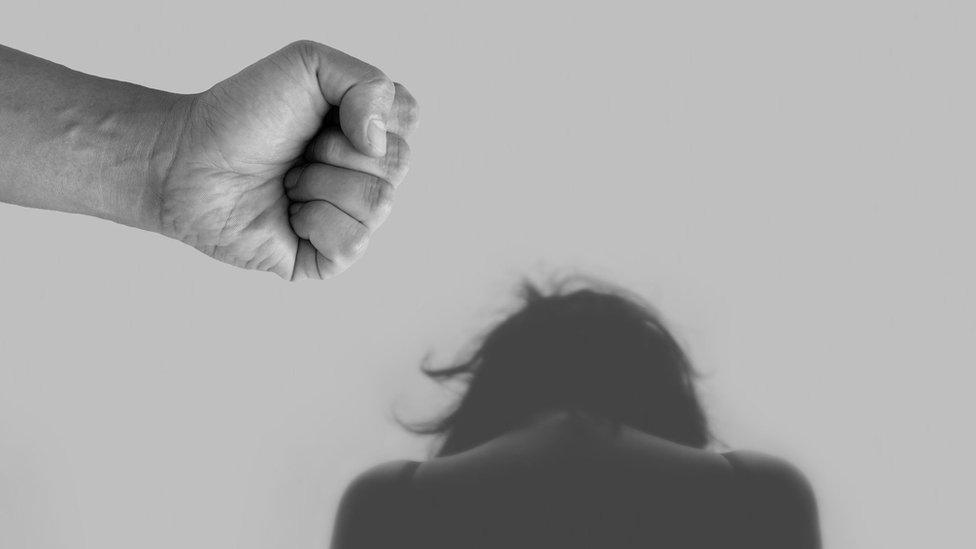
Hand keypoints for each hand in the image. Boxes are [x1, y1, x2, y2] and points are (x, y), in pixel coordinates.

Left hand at [157, 41, 417, 279]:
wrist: (187, 162)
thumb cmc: (242, 115)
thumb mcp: (309, 64)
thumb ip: (367, 82)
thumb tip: (380, 140)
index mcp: (366, 129)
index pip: (408, 120)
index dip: (366, 114)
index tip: (322, 116)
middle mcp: (364, 174)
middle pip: (397, 164)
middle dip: (338, 151)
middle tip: (299, 150)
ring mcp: (349, 217)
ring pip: (378, 204)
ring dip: (322, 185)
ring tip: (289, 182)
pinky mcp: (329, 256)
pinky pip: (354, 242)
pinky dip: (315, 223)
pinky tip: (289, 214)